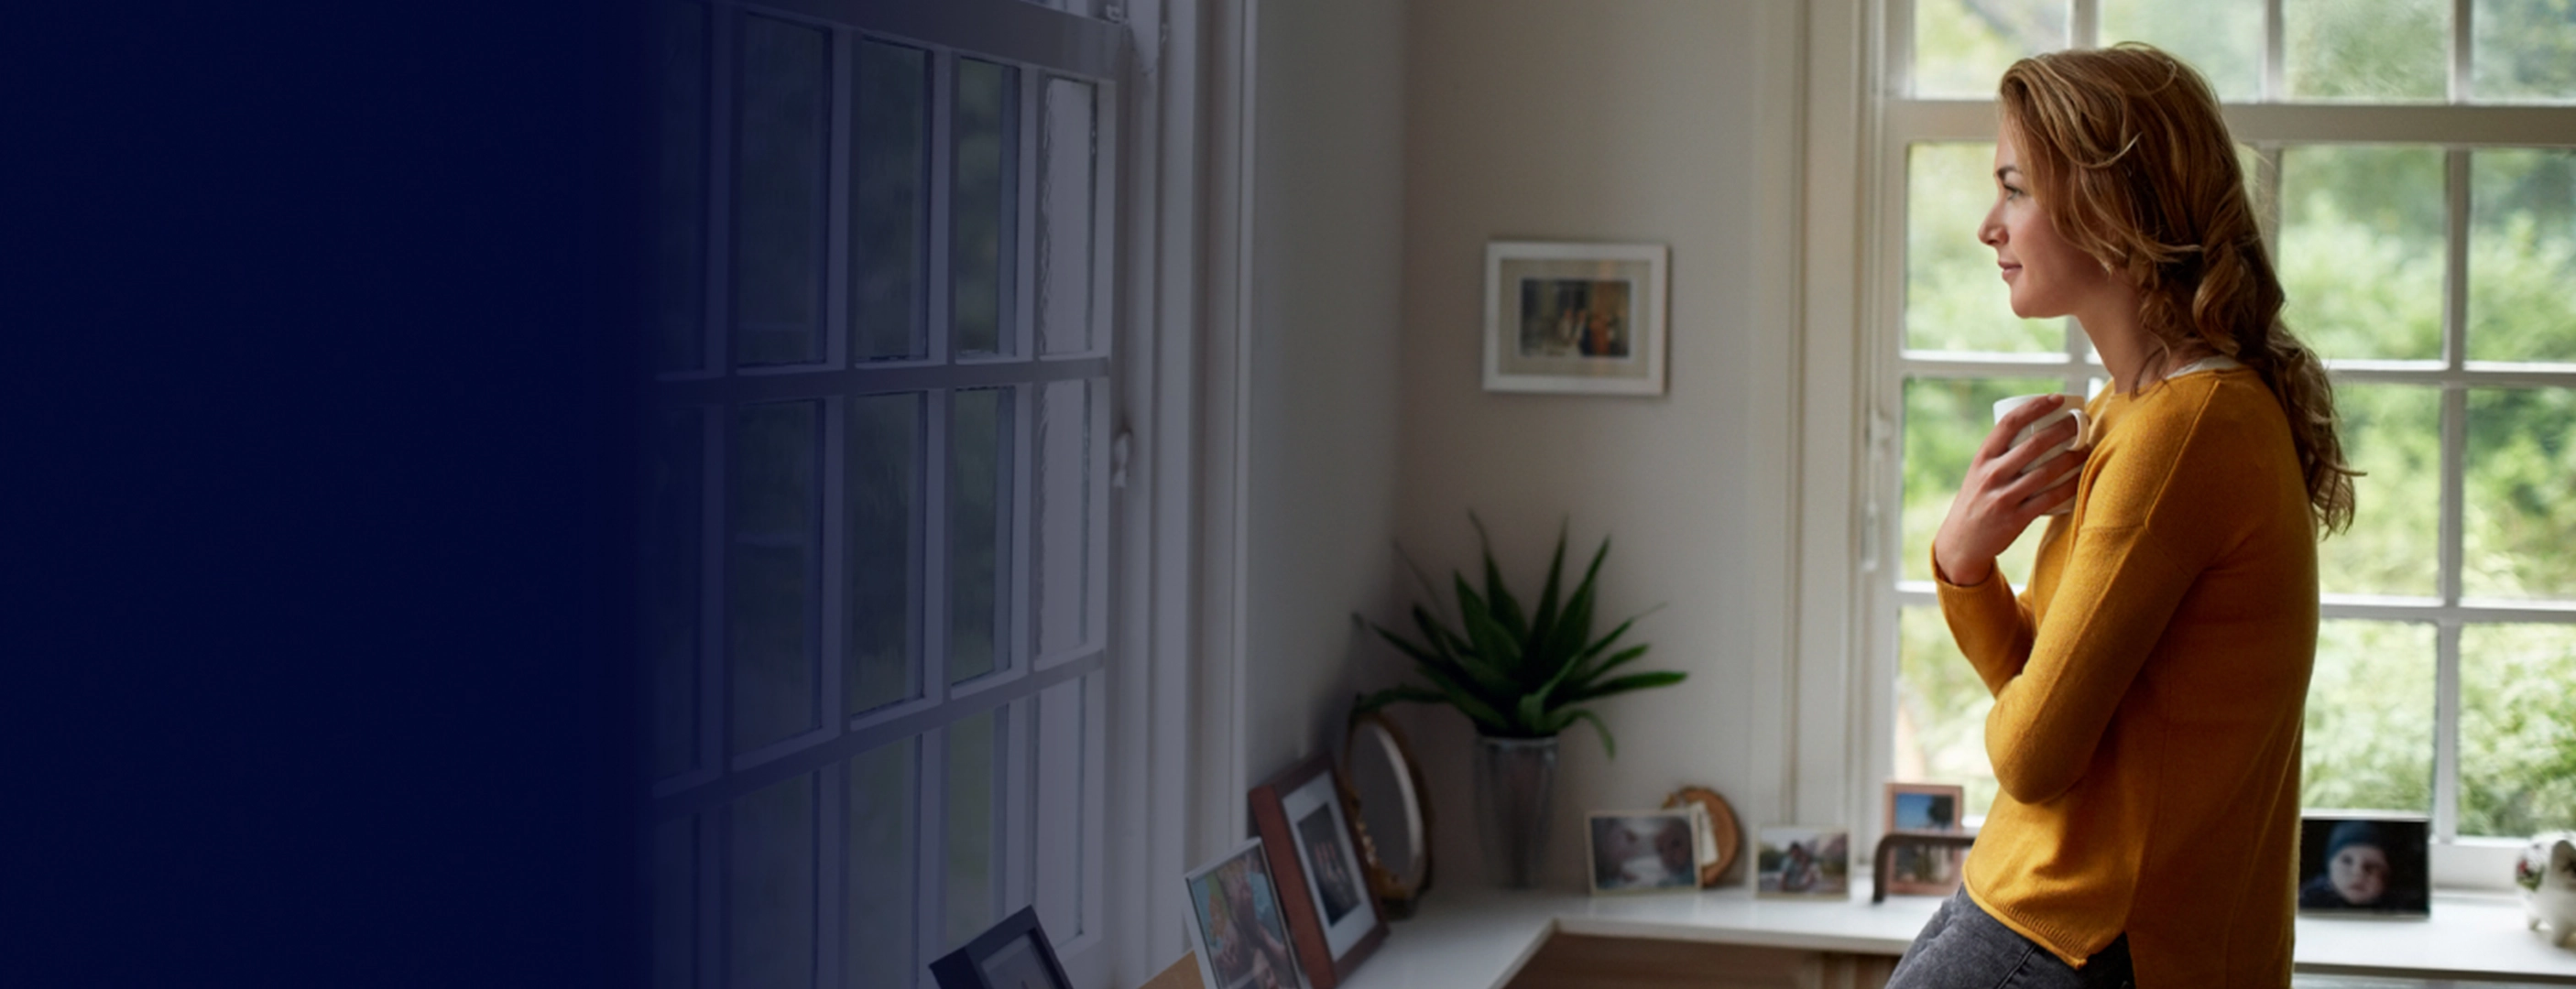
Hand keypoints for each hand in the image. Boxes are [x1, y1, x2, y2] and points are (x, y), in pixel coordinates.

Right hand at [1933, 395, 2086, 585]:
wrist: (1962, 541)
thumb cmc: (1978, 499)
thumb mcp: (1979, 472)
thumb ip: (2002, 455)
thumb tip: (2038, 429)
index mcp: (1983, 458)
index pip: (2009, 422)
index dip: (2035, 406)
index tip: (2056, 398)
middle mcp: (1991, 474)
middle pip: (2034, 444)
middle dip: (2063, 429)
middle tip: (2080, 422)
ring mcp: (2004, 497)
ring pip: (2047, 471)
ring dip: (2072, 457)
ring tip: (2086, 448)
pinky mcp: (2016, 518)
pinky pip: (2050, 498)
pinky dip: (2069, 486)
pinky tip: (2081, 477)